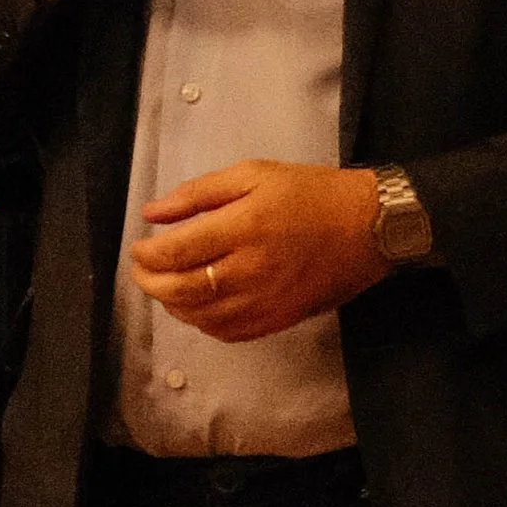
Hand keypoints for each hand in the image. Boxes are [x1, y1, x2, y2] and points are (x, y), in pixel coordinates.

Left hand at [130, 160, 389, 341]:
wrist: (368, 227)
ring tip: (165, 286)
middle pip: (182, 290)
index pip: (177, 251)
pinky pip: (227, 333)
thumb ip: (200, 192)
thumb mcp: (255, 173)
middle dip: (150, 283)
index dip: (147, 254)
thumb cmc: (311, 193)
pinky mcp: (277, 320)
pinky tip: (197, 306)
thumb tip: (152, 213)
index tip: (138, 248)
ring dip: (172, 305)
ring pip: (200, 316)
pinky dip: (201, 322)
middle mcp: (252, 269)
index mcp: (245, 226)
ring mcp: (265, 301)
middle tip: (141, 271)